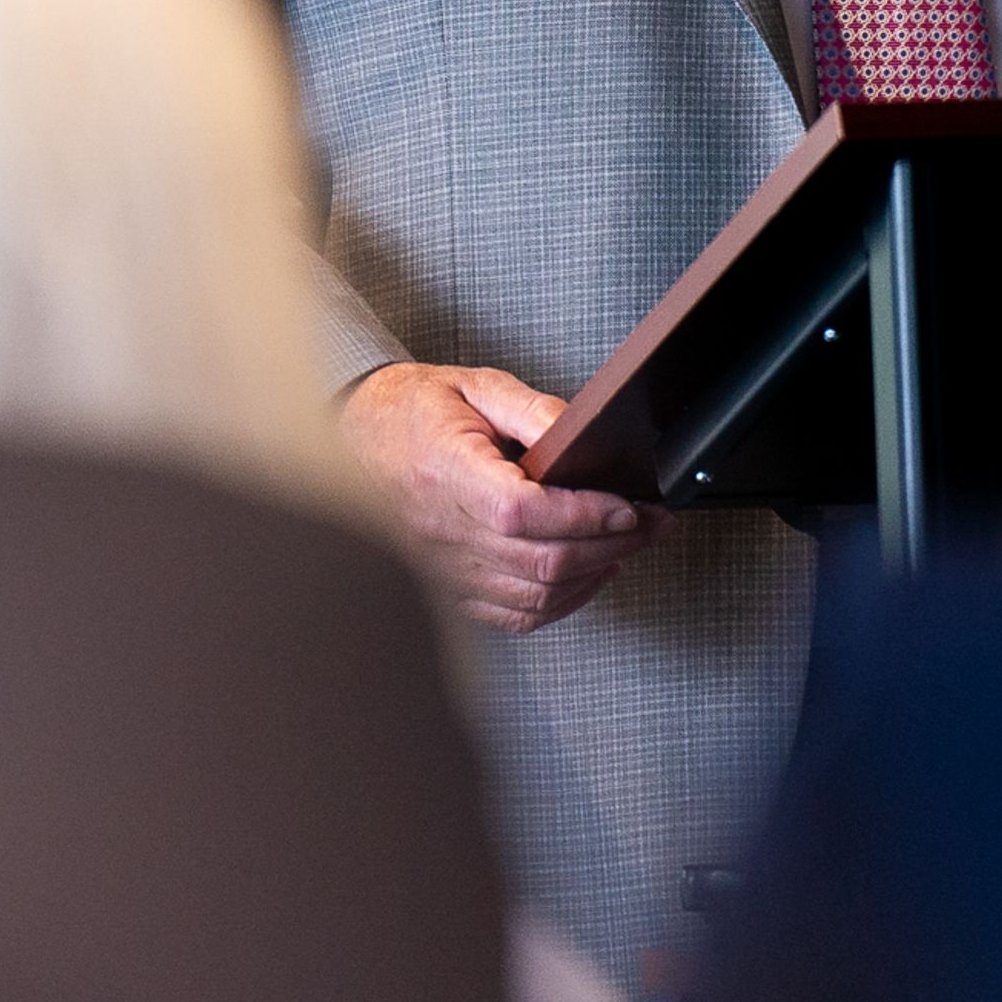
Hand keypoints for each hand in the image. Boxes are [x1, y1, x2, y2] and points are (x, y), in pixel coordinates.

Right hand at [337, 362, 666, 633]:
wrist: (351, 440)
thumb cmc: (409, 412)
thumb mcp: (473, 387)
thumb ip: (531, 409)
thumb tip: (582, 436)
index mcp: (446, 474)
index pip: (523, 512)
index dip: (584, 516)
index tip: (628, 507)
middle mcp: (440, 531)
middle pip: (540, 561)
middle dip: (611, 544)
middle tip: (651, 524)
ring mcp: (442, 569)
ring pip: (534, 597)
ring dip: (592, 576)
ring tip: (625, 546)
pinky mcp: (447, 590)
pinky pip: (513, 614)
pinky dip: (560, 603)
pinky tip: (585, 576)